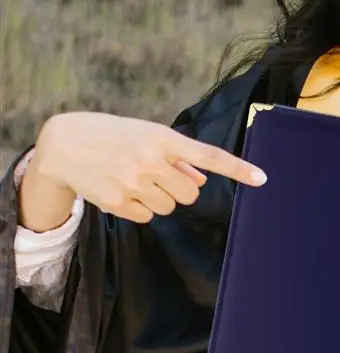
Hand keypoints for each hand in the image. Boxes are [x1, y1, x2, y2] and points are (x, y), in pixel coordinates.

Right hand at [30, 111, 266, 224]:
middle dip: (180, 189)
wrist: (63, 144)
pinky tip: (122, 190)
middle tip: (158, 176)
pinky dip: (141, 208)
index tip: (262, 178)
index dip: (237, 168)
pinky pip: (149, 216)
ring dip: (160, 198)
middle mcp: (150, 160)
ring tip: (135, 179)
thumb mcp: (146, 135)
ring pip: (170, 207)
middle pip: (191, 194)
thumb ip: (176, 157)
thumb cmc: (114, 137)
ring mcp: (134, 183)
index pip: (209, 155)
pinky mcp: (120, 203)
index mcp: (162, 138)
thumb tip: (201, 179)